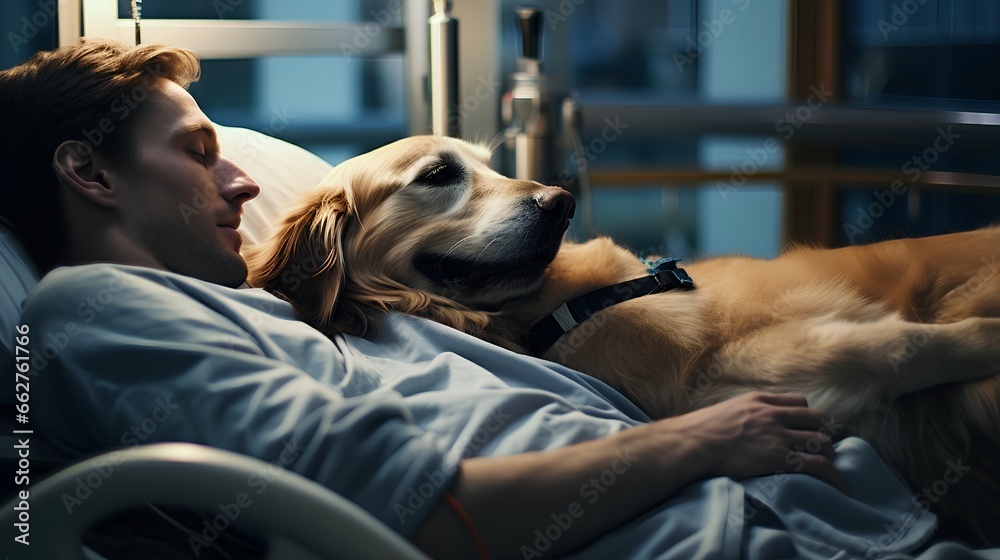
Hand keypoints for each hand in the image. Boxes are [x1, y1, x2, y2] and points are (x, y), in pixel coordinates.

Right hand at [666, 391, 846, 490]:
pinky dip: (833, 475)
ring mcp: (778, 436)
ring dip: (828, 454)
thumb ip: (744, 411)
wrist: (693, 443)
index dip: (807, 416)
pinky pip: (817, 465)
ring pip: (821, 441)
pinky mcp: (779, 458)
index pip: (799, 402)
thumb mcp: (726, 409)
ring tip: (827, 465)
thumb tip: (745, 421)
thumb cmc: (701, 430)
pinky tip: (840, 485)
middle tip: (821, 447)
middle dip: (823, 432)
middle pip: (817, 418)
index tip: (806, 427)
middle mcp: (774, 415)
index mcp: (760, 401)